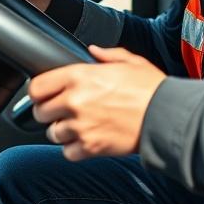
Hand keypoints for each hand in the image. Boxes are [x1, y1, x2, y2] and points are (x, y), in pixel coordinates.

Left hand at [29, 45, 166, 160]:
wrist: (167, 116)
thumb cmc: (151, 88)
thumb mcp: (130, 61)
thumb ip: (106, 54)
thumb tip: (92, 51)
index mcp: (79, 76)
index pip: (36, 87)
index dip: (39, 91)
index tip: (45, 94)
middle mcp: (75, 101)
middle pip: (40, 112)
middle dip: (50, 111)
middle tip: (64, 110)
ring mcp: (81, 127)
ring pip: (52, 133)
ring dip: (62, 130)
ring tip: (79, 125)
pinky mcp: (90, 148)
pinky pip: (67, 152)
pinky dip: (74, 149)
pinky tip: (87, 139)